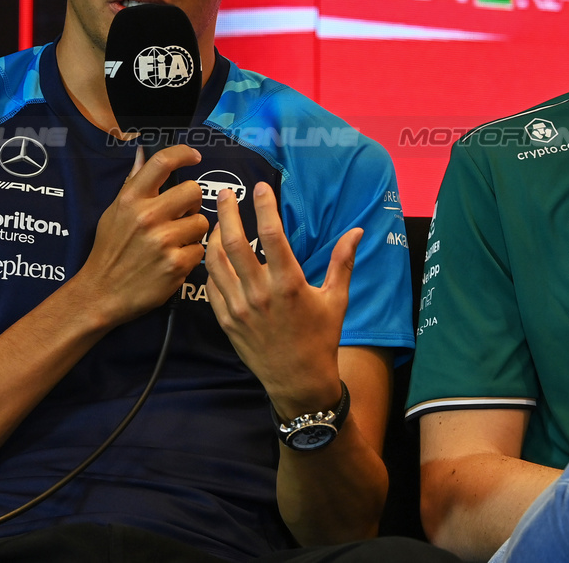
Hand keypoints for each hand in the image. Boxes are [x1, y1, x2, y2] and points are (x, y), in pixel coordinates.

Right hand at [74, 144, 208, 325]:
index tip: (193, 157)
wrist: (102, 292)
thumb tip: (142, 152)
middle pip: (193, 191)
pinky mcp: (176, 265)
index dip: (183, 154)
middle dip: (192, 202)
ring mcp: (163, 241)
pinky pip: (200, 250)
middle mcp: (147, 217)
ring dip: (192, 232)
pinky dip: (190, 256)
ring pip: (201, 222)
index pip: (162, 163)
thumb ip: (133, 183)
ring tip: (174, 241)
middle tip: (182, 214)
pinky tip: (173, 260)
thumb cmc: (109, 250)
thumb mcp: (114, 212)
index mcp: (131, 199)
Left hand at [204, 180, 362, 415]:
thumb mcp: (336, 299)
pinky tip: (214, 253)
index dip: (266, 207)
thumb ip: (342, 262)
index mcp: (289, 284)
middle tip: (223, 192)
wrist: (298, 381)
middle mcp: (260, 294)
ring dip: (214, 236)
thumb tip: (358, 231)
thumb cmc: (321, 338)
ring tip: (217, 220)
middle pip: (234, 242)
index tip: (261, 188)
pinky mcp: (226, 320)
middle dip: (227, 212)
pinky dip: (211, 265)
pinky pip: (212, 285)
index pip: (273, 235)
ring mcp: (239, 308)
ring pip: (216, 262)